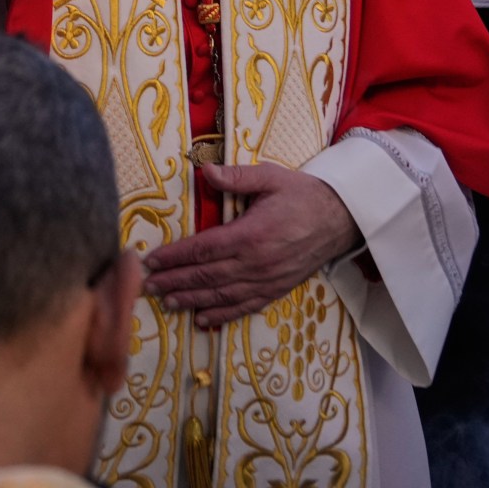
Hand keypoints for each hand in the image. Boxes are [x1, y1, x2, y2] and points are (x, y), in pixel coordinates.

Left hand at [140, 162, 359, 327]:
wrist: (340, 219)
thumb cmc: (302, 195)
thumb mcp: (270, 177)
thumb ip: (236, 177)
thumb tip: (205, 169)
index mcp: (251, 234)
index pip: (203, 250)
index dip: (174, 257)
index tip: (152, 260)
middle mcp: (256, 263)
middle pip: (206, 276)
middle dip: (174, 281)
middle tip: (147, 285)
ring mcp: (267, 280)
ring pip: (221, 295)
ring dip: (192, 300)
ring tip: (167, 302)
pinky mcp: (276, 290)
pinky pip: (244, 307)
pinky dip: (222, 315)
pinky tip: (203, 320)